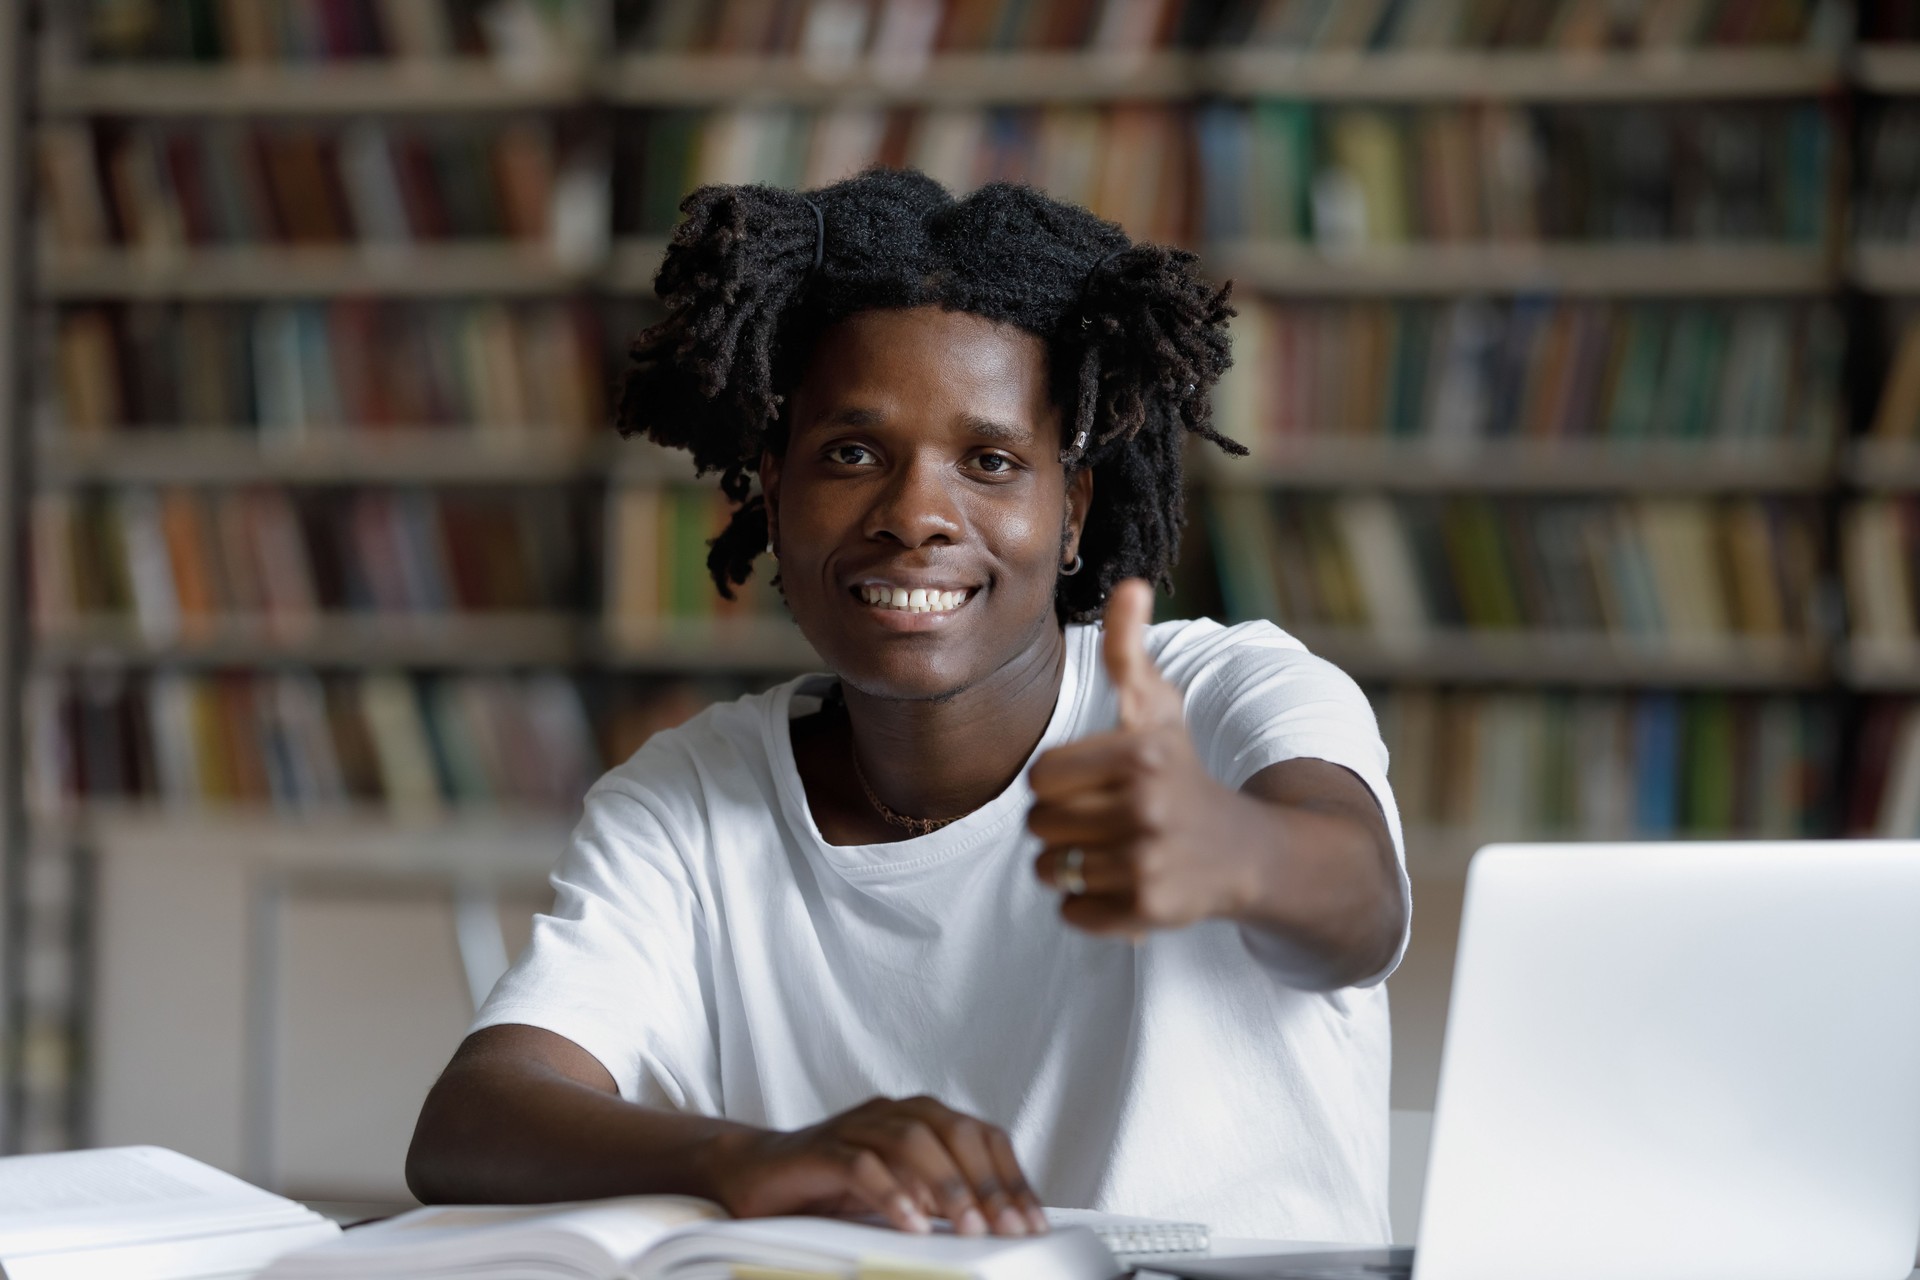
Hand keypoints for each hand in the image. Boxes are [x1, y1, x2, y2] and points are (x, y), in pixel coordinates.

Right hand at [708, 1095, 1048, 1237]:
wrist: (757, 1174)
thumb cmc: (834, 1186)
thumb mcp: (900, 1192)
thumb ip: (940, 1198)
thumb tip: (996, 1224)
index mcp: (920, 1116)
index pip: (981, 1135)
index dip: (1011, 1177)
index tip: (1031, 1222)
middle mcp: (892, 1112)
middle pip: (954, 1132)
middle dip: (987, 1183)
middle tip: (1006, 1229)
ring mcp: (855, 1126)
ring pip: (912, 1141)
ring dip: (946, 1186)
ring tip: (967, 1229)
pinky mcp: (820, 1149)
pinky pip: (860, 1164)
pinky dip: (890, 1193)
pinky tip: (910, 1224)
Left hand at [1027, 579, 1252, 935]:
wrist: (1248, 851)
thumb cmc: (1183, 771)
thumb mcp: (1159, 710)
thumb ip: (1132, 650)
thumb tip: (1131, 585)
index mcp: (1139, 754)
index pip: (1041, 777)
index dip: (1061, 781)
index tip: (1096, 782)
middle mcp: (1147, 808)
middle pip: (1039, 824)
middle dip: (1062, 823)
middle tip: (1105, 819)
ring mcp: (1149, 863)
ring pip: (1050, 870)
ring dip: (1070, 865)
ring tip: (1112, 851)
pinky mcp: (1150, 910)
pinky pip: (1071, 912)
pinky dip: (1086, 905)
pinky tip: (1122, 883)